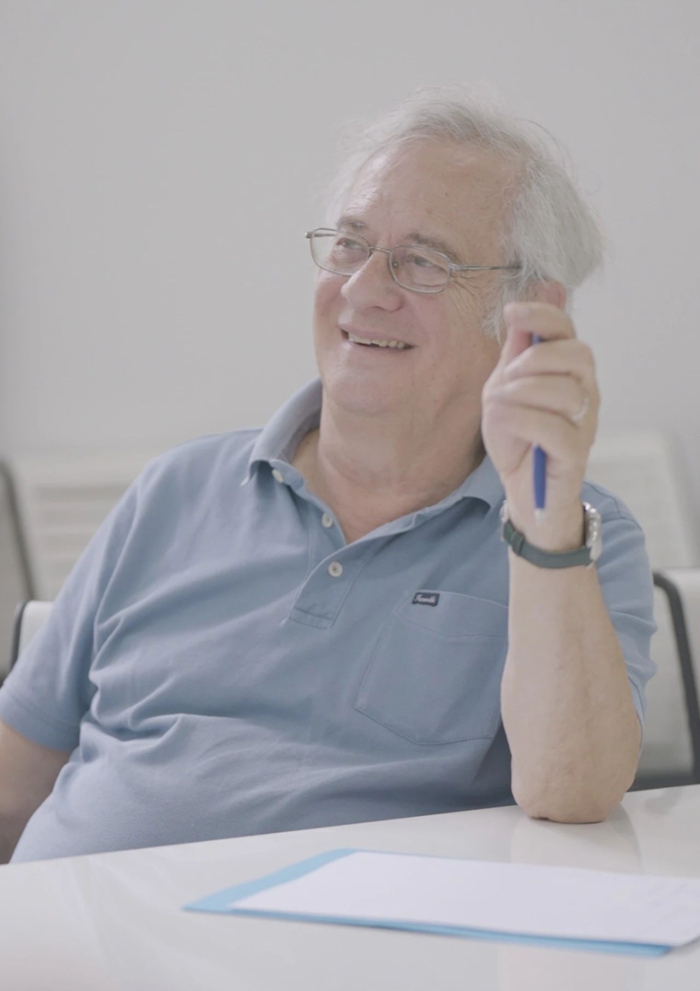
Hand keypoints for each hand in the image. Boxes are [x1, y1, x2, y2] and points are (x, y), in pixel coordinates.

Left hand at [481, 301, 598, 549]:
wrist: (523, 492)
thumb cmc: (516, 439)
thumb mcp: (503, 392)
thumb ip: (512, 359)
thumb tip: (516, 318)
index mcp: (568, 371)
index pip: (567, 331)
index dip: (543, 315)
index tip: (511, 311)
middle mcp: (586, 392)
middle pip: (578, 355)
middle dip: (536, 358)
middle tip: (506, 376)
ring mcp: (586, 423)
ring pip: (566, 391)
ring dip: (522, 392)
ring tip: (496, 405)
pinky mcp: (576, 454)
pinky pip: (555, 428)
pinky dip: (521, 419)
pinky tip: (501, 421)